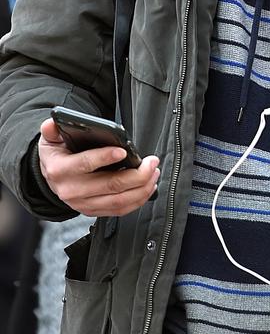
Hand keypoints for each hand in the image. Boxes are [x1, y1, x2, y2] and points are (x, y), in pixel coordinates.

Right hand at [38, 118, 159, 216]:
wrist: (52, 178)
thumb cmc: (57, 156)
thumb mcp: (51, 140)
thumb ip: (52, 130)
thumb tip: (52, 122)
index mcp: (61, 170)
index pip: (86, 163)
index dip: (105, 157)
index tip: (123, 151)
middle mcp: (72, 190)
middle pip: (110, 185)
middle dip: (137, 174)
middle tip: (151, 161)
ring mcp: (84, 204)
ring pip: (119, 200)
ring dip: (142, 187)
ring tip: (153, 172)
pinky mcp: (93, 211)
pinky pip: (119, 210)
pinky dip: (138, 200)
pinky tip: (148, 187)